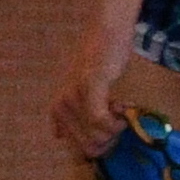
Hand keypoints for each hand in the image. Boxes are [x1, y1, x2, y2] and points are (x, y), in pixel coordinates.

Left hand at [50, 45, 130, 159]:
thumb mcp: (78, 89)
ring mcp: (74, 97)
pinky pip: (100, 121)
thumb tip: (57, 137)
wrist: (107, 31)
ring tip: (121, 108)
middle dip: (109, 140)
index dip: (101, 145)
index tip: (112, 128)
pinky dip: (115, 122)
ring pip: (96, 136)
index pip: (77, 148)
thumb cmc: (99, 60)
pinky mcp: (89, 87)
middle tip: (119, 119)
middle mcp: (62, 106)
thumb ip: (68, 114)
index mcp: (58, 109)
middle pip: (88, 147)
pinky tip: (122, 109)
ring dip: (115, 129)